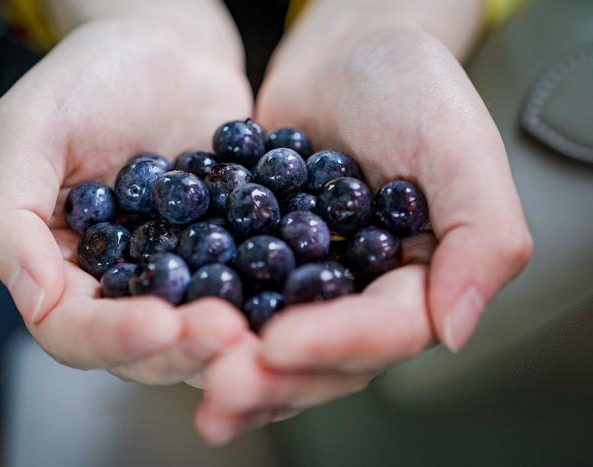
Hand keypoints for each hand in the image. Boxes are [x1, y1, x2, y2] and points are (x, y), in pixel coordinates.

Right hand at [0, 17, 251, 384]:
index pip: (72, 330)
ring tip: (258, 328)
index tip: (161, 324)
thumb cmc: (90, 77)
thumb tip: (34, 301)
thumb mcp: (27, 129)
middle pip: (143, 348)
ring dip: (229, 342)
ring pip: (199, 333)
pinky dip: (269, 305)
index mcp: (60, 266)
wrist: (168, 49)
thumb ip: (8, 215)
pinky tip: (294, 302)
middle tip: (227, 332)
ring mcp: (179, 274)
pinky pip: (248, 291)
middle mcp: (119, 283)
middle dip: (183, 349)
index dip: (113, 338)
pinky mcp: (230, 256)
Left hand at [196, 26, 532, 442]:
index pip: (388, 329)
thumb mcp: (456, 143)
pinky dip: (203, 320)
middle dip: (275, 377)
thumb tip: (455, 329)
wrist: (340, 59)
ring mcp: (307, 287)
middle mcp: (362, 296)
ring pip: (273, 346)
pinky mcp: (259, 269)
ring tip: (192, 375)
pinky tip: (168, 332)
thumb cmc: (405, 86)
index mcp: (419, 279)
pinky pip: (233, 302)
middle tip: (223, 385)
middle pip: (326, 359)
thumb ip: (482, 233)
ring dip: (232, 367)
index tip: (282, 343)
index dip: (338, 342)